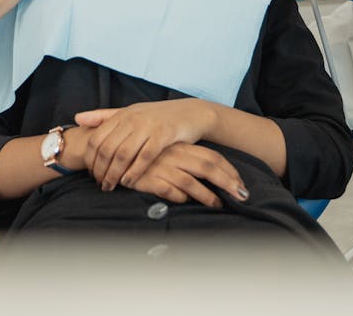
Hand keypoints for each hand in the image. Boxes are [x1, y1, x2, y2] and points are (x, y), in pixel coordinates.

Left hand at [74, 99, 217, 191]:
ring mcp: (148, 126)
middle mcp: (132, 119)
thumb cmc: (158, 116)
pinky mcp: (164, 135)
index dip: (90, 158)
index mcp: (122, 114)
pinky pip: (144, 157)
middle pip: (107, 148)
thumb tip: (77, 118)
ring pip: (123, 154)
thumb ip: (104, 116)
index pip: (96, 138)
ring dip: (114, 174)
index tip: (90, 173)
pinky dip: (134, 172)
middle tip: (99, 184)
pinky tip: (128, 182)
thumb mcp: (130, 112)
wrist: (192, 113)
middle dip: (100, 170)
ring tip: (110, 186)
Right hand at [128, 143, 248, 207]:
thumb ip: (185, 162)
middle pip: (208, 167)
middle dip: (227, 181)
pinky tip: (185, 202)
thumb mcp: (167, 153)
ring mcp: (162, 166)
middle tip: (241, 195)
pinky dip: (179, 197)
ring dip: (206, 195)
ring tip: (217, 205)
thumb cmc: (143, 154)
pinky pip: (168, 189)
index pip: (212, 156)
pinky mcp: (148, 178)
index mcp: (181, 147)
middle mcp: (175, 155)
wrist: (111, 149)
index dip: (228, 170)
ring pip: (190, 181)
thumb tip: (207, 177)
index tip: (240, 183)